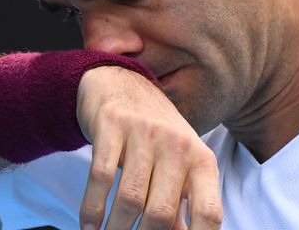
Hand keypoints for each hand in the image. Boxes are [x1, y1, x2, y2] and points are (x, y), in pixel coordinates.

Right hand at [76, 66, 221, 229]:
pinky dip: (92, 209)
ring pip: (129, 199)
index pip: (209, 212)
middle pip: (161, 213)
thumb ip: (180, 204)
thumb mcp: (178, 164)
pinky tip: (88, 226)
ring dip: (115, 229)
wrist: (121, 83)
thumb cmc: (155, 134)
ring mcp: (144, 132)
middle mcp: (177, 145)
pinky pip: (100, 177)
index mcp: (202, 160)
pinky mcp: (112, 124)